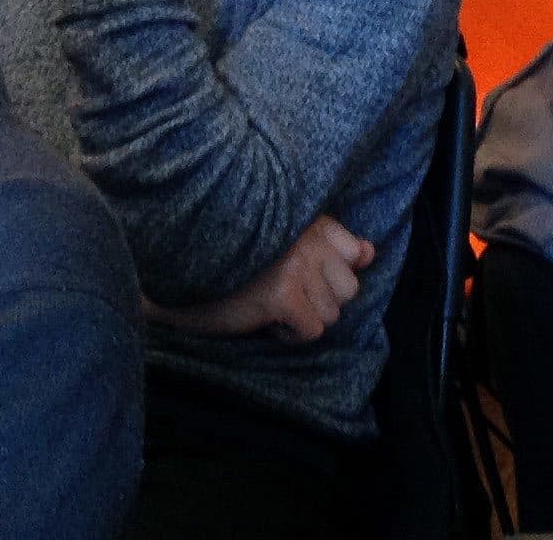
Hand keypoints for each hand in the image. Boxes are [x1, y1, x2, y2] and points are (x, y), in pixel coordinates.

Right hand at [147, 216, 375, 342]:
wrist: (182, 266)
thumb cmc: (235, 254)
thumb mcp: (286, 239)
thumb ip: (329, 243)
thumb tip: (370, 253)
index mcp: (309, 218)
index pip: (355, 251)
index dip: (332, 272)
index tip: (303, 272)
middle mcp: (308, 236)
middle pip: (348, 289)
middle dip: (320, 299)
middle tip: (283, 290)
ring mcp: (297, 264)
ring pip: (332, 314)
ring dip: (303, 317)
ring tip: (270, 300)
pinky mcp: (282, 294)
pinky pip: (312, 331)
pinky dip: (289, 333)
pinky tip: (264, 316)